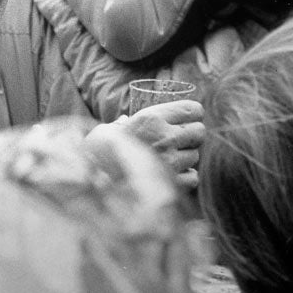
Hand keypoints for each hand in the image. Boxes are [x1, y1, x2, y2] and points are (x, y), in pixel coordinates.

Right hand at [89, 99, 203, 189]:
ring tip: (167, 157)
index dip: (192, 112)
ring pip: (195, 156)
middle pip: (200, 132)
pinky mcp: (172, 183)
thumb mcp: (109, 129)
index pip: (193, 110)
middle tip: (179, 137)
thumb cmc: (97, 150)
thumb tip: (123, 122)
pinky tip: (171, 173)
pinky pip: (192, 177)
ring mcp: (170, 161)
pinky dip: (185, 176)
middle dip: (192, 134)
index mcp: (151, 118)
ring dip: (185, 156)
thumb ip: (122, 124)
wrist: (92, 179)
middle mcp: (165, 137)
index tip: (188, 115)